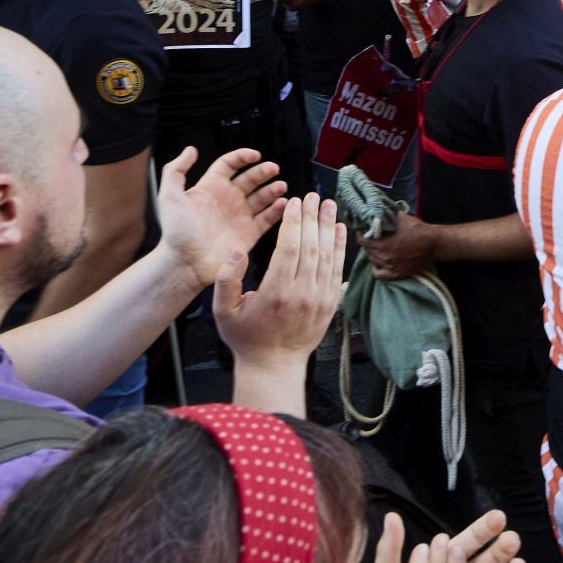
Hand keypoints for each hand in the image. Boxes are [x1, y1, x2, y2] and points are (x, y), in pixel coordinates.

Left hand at [155, 146, 288, 292]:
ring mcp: (240, 217)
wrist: (184, 264)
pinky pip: (267, 219)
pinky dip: (277, 211)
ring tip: (281, 186)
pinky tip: (282, 204)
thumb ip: (176, 171)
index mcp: (211, 188)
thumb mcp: (169, 197)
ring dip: (273, 190)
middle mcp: (228, 200)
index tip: (255, 155)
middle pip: (250, 179)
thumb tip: (190, 149)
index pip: (229, 165)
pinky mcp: (249, 234)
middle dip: (263, 172)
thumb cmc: (175, 232)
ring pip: (262, 197)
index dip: (242, 157)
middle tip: (273, 169)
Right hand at [214, 192, 343, 370]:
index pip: (290, 248)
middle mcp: (302, 293)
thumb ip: (227, 279)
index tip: (296, 202)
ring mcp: (319, 298)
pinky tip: (339, 229)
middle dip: (312, 218)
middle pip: (311, 247)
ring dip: (328, 227)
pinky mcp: (330, 303)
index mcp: (276, 292)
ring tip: (328, 205)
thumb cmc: (246, 338)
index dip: (294, 222)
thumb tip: (237, 250)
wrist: (274, 366)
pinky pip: (337, 269)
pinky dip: (339, 247)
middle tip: (312, 196)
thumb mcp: (223, 311)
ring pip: (327, 255)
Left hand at [361, 213, 436, 280]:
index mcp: (382, 244)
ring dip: (373, 253)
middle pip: (367, 250)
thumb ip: (386, 216)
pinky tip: (380, 262)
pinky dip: (376, 268)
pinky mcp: (396, 274)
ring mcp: (389, 267)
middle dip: (368, 243)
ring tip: (378, 248)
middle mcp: (383, 257)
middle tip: (373, 237)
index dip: (361, 234)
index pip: (362, 241)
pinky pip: (378, 275)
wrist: (433, 244)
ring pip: (372, 261)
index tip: (363, 230)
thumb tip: (376, 211)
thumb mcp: (400, 218)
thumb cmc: (418, 230)